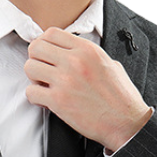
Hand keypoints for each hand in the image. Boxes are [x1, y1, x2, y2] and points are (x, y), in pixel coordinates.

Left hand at [24, 26, 152, 152]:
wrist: (126, 123)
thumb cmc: (121, 97)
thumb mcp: (110, 64)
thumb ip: (89, 56)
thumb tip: (74, 54)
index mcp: (87, 49)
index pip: (51, 33)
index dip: (44, 44)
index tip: (47, 56)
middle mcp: (74, 61)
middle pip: (36, 47)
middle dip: (36, 59)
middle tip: (43, 72)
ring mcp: (65, 80)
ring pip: (30, 68)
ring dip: (34, 78)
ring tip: (45, 87)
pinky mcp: (59, 101)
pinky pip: (31, 93)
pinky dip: (35, 98)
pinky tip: (47, 101)